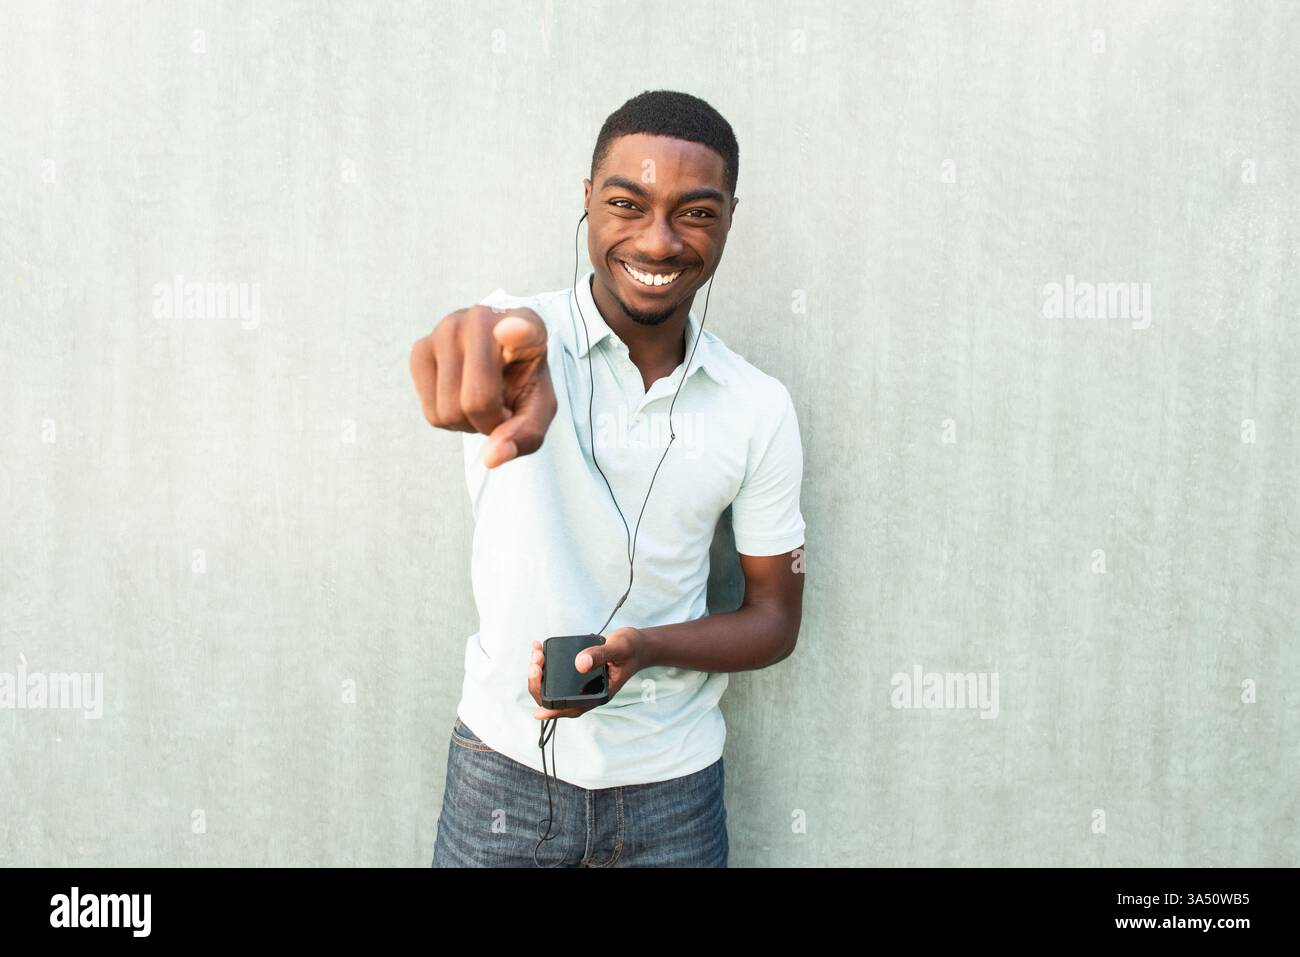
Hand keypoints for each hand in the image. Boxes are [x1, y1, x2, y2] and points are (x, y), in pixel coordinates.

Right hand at [409, 304, 557, 467]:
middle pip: (477, 401)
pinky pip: (431, 413)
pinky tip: (460, 396)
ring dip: (468, 424)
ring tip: (482, 399)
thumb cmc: (522, 381)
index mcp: (528, 326)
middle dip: (491, 424)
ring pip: (448, 411)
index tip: (514, 329)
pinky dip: (448, 420)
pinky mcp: (419, 349)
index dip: (518, 332)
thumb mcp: (538, 408)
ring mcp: (445, 329)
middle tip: (502, 407)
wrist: (497, 361)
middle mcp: (481, 318)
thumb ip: (526, 434)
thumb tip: (491, 458)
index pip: (523, 328)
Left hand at [527, 628, 646, 719]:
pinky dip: (545, 663)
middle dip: (540, 682)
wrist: (638, 644)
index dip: (554, 711)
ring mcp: (581, 682)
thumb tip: (579, 663)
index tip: (539, 712)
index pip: (572, 708)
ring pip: (553, 685)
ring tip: (536, 652)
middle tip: (535, 662)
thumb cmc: (631, 649)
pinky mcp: (577, 671)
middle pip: (556, 697)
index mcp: (599, 694)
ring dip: (540, 672)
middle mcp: (587, 691)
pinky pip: (556, 673)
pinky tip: (539, 650)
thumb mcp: (618, 648)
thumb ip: (600, 655)